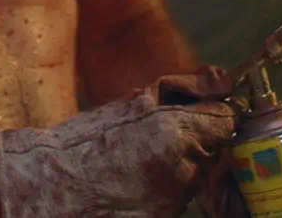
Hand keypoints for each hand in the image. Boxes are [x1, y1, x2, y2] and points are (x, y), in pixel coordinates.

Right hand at [0, 66, 238, 217]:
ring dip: (183, 164)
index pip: (227, 121)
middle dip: (196, 139)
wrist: (54, 184)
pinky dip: (168, 186)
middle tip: (158, 136)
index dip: (212, 115)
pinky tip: (138, 180)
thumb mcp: (138, 99)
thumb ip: (187, 87)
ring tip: (142, 159)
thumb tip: (225, 82)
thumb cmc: (91, 136)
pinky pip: (181, 196)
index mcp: (178, 132)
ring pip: (199, 174)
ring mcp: (176, 200)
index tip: (196, 113)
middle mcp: (183, 169)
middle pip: (215, 149)